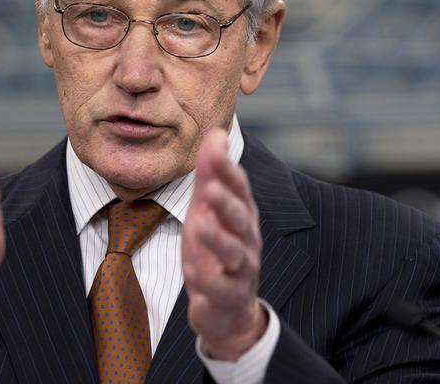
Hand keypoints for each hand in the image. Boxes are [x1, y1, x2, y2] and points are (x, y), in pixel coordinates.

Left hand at [182, 130, 266, 360]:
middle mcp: (247, 238)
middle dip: (226, 202)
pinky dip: (207, 279)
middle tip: (209, 188)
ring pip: (234, 252)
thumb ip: (211, 173)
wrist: (226, 307)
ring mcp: (241, 268)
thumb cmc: (216, 248)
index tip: (215, 147)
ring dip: (218, 238)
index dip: (227, 168)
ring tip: (200, 225)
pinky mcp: (229, 294)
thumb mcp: (209, 208)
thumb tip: (216, 132)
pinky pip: (221, 287)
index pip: (238, 187)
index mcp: (242, 213)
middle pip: (240, 217)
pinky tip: (192, 270)